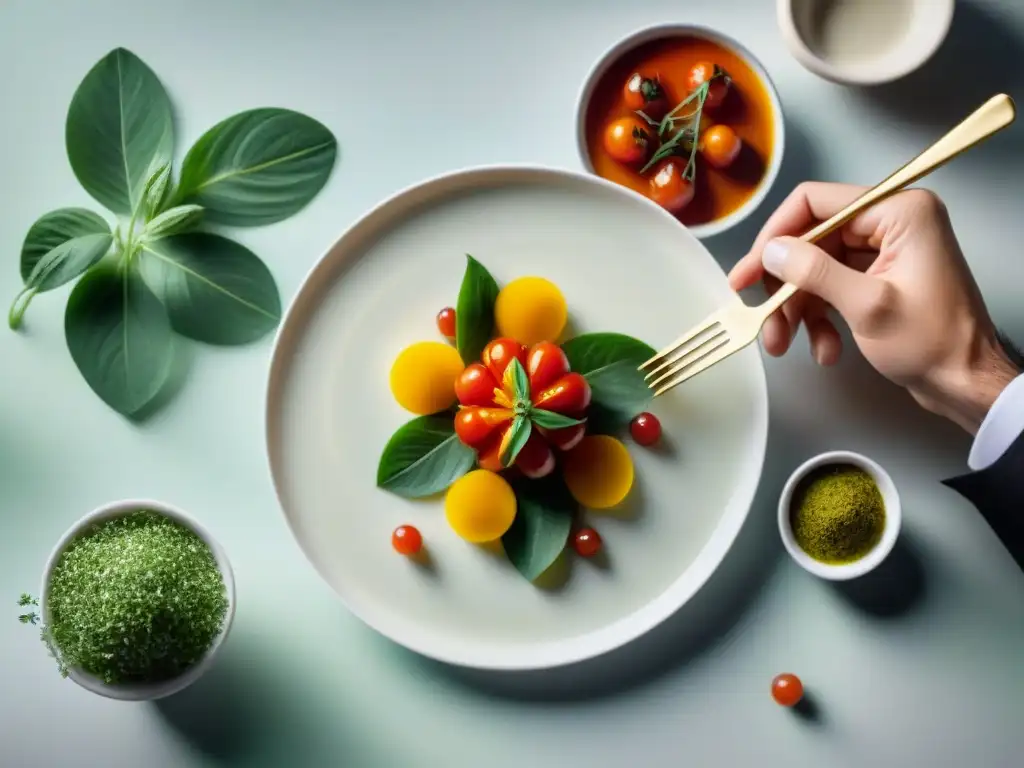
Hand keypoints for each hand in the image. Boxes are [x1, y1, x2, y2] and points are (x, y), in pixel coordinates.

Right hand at [728, 182, 1019, 434]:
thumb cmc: (933, 343)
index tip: (748, 274)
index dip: (774, 237)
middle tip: (762, 318)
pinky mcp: (879, 277)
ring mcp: (885, 251)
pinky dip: (821, 318)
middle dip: (785, 285)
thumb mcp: (867, 306)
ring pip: (816, 268)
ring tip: (784, 344)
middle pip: (811, 240)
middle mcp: (891, 222)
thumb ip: (815, 272)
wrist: (966, 384)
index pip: (815, 203)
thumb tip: (771, 251)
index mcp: (898, 211)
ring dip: (797, 309)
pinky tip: (825, 349)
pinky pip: (832, 287)